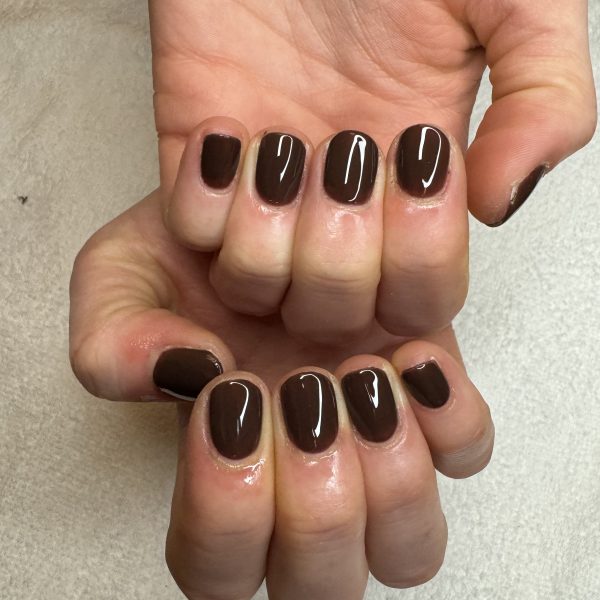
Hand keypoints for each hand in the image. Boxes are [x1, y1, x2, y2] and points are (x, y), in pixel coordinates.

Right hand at [69, 190, 493, 598]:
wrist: (265, 198)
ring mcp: (374, 447)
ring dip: (388, 473)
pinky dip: (450, 420)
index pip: (219, 569)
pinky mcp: (432, 400)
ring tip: (357, 376)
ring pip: (409, 547)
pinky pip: (466, 453)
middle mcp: (301, 474)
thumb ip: (116, 339)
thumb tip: (183, 374)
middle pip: (323, 582)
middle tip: (300, 395)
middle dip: (316, 502)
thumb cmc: (198, 252)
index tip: (231, 401)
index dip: (226, 509)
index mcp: (222, 466)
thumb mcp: (122, 277)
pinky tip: (412, 358)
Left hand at [151, 0, 595, 342]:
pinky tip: (230, 133)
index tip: (411, 162)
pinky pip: (190, 235)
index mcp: (415, 189)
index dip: (416, 262)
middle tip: (343, 162)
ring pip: (257, 290)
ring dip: (270, 237)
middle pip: (335, 315)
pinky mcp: (197, 162)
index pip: (420, 298)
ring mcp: (264, 193)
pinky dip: (205, 201)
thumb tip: (501, 203)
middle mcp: (339, 208)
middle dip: (338, 260)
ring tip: (280, 149)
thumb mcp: (517, 1)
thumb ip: (546, 100)